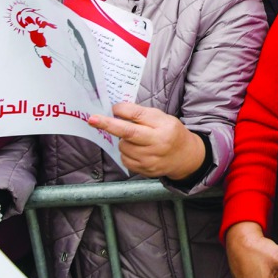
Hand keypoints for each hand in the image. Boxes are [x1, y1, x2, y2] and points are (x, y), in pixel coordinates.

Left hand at [88, 102, 205, 179]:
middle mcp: (158, 143)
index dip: (123, 110)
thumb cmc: (171, 133)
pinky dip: (126, 152)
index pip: (139, 115)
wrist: (185, 157)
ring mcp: (150, 158)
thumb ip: (142, 115)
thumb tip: (117, 111)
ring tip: (136, 140)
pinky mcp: (144, 170)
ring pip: (123, 146)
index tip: (113, 108)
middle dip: (108, 125)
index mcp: (164, 126)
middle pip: (128, 132)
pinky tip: (137, 150)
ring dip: (123, 141)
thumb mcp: (163, 119)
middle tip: (93, 119)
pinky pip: (124, 158)